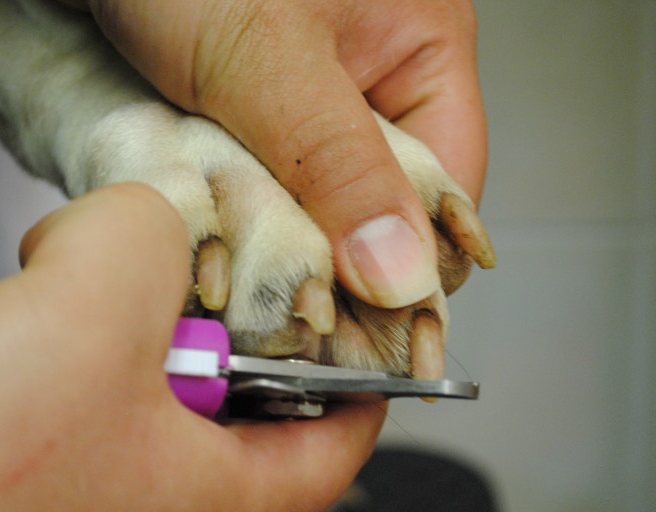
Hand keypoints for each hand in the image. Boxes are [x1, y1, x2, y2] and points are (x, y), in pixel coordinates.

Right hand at [0, 184, 383, 511]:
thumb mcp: (80, 311)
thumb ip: (148, 238)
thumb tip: (149, 226)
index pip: (343, 436)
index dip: (354, 359)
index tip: (337, 300)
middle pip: (233, 408)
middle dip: (198, 326)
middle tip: (159, 275)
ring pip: (140, 406)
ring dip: (105, 339)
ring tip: (55, 302)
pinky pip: (68, 425)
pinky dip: (48, 373)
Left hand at [61, 0, 486, 308]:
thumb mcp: (268, 57)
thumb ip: (338, 165)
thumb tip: (402, 273)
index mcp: (420, 47)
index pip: (447, 190)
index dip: (408, 264)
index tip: (361, 321)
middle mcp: (371, 75)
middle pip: (377, 205)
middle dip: (329, 255)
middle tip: (284, 304)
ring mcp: (306, 98)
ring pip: (313, 203)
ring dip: (274, 239)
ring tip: (237, 271)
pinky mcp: (248, 110)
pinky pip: (260, 186)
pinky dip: (235, 213)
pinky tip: (208, 235)